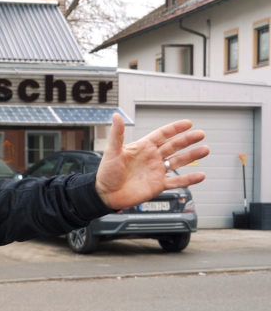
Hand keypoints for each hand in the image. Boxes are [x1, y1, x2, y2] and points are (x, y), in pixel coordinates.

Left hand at [95, 114, 209, 209]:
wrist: (105, 194)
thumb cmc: (106, 173)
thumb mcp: (112, 151)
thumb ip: (117, 134)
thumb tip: (116, 115)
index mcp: (142, 148)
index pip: (161, 135)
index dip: (174, 129)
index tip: (188, 123)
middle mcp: (152, 158)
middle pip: (173, 146)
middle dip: (187, 140)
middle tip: (200, 134)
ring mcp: (156, 171)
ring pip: (178, 162)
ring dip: (192, 156)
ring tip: (205, 149)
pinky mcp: (158, 185)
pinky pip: (177, 182)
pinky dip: (189, 179)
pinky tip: (201, 175)